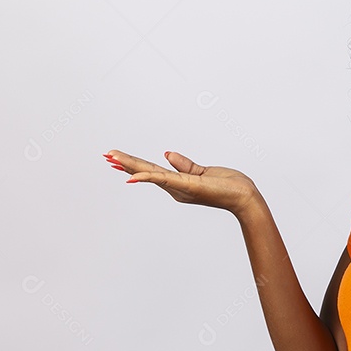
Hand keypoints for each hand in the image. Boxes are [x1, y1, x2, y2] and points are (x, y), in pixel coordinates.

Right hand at [104, 149, 260, 217]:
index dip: (133, 164)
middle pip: (145, 171)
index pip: (151, 170)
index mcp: (177, 183)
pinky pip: (164, 179)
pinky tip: (131, 176)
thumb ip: (184, 164)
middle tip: (105, 155)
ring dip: (129, 166)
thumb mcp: (202, 171)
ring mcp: (180, 187)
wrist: (244, 197)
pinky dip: (147, 177)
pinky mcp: (187, 185)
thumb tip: (167, 153)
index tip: (115, 158)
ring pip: (149, 173)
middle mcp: (175, 188)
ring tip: (111, 158)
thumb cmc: (229, 186)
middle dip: (125, 164)